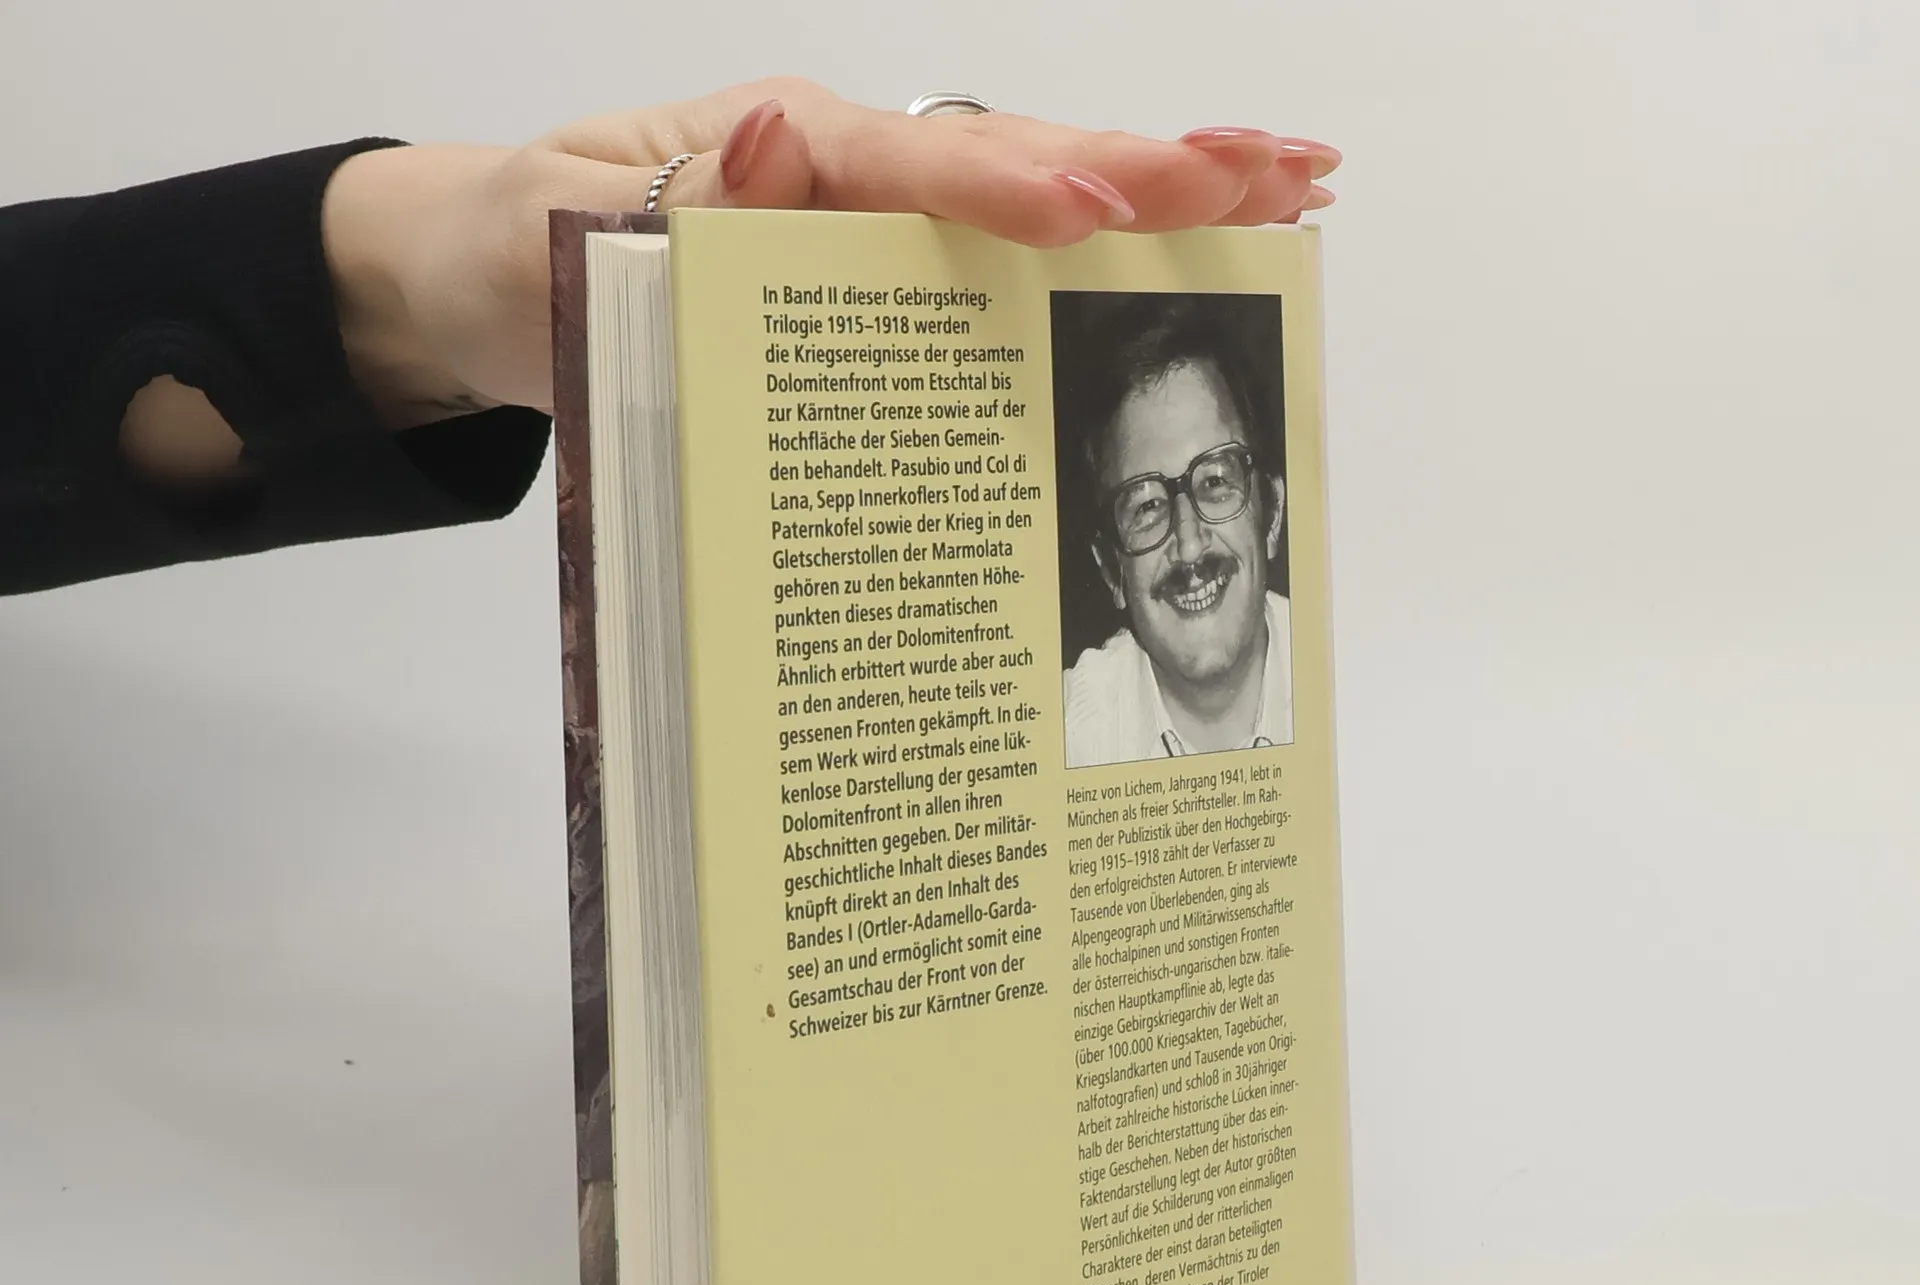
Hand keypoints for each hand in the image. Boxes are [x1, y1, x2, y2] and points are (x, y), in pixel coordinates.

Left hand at [321, 79, 1339, 424]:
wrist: (473, 283)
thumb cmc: (507, 255)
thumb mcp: (552, 231)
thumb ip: (654, 210)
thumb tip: (762, 158)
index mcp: (773, 149)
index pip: (914, 165)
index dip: (1010, 188)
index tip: (1100, 212)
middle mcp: (840, 169)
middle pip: (1014, 156)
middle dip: (1148, 168)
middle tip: (1282, 175)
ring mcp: (864, 219)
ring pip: (1028, 196)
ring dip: (1158, 199)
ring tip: (1288, 196)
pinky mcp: (866, 274)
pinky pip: (990, 263)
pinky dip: (1091, 260)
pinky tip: (1172, 265)